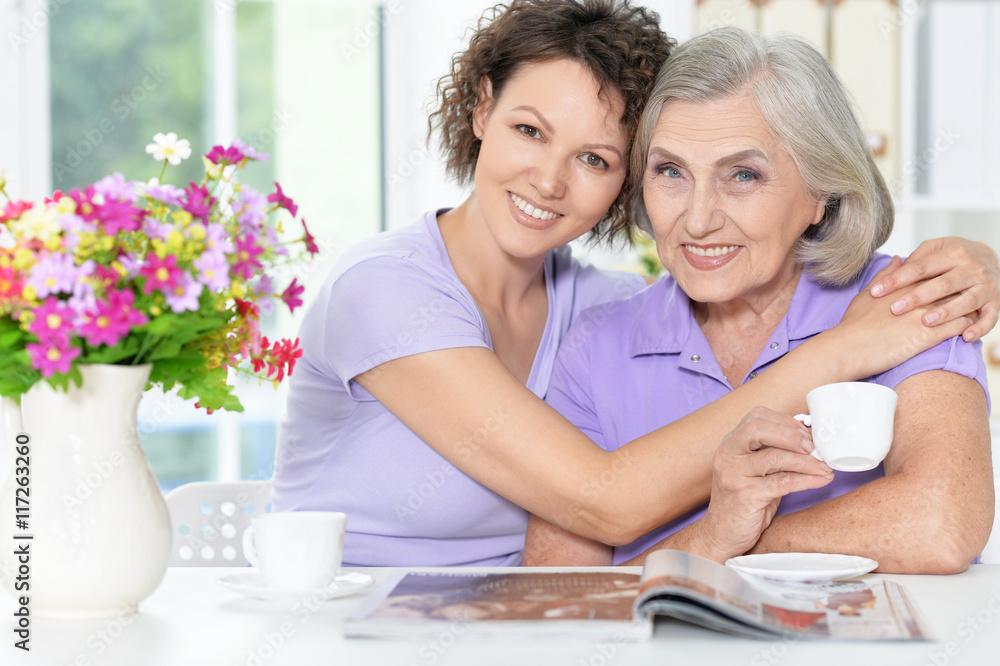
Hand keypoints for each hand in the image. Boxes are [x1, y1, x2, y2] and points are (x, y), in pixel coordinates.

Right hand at [694, 408, 833, 561]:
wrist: (721, 535)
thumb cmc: (743, 501)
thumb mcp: (753, 471)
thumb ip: (771, 453)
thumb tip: (809, 441)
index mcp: (730, 444)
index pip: (756, 417)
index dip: (785, 422)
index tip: (807, 433)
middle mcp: (728, 455)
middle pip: (757, 428)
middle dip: (791, 434)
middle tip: (814, 447)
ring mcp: (734, 475)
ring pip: (773, 457)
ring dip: (806, 460)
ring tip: (825, 466)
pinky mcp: (745, 497)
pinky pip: (781, 483)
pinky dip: (806, 480)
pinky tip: (821, 481)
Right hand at [831, 257, 976, 377]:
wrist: (848, 348)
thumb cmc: (853, 325)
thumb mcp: (866, 294)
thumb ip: (886, 276)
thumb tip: (899, 259)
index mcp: (903, 285)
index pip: (933, 273)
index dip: (945, 275)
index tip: (950, 279)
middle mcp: (917, 296)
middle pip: (950, 285)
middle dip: (962, 288)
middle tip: (970, 293)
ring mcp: (924, 314)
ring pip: (959, 304)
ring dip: (969, 307)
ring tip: (973, 312)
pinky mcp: (929, 335)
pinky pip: (959, 326)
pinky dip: (968, 326)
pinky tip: (969, 330)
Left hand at [868, 237, 999, 341]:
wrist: (990, 256)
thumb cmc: (952, 256)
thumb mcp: (936, 248)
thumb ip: (916, 258)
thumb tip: (893, 264)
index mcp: (953, 253)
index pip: (920, 268)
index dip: (897, 279)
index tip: (875, 292)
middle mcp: (971, 269)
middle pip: (943, 284)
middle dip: (918, 297)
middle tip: (895, 308)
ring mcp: (985, 287)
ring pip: (967, 301)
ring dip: (947, 312)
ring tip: (925, 321)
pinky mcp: (995, 303)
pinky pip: (991, 318)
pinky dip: (980, 328)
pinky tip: (965, 337)